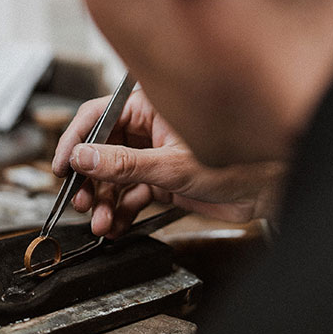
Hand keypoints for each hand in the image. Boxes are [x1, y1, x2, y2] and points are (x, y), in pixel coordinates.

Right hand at [52, 89, 284, 237]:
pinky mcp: (162, 180)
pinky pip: (131, 194)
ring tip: (101, 222)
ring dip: (104, 202)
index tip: (61, 166)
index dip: (75, 141)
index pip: (98, 116)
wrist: (270, 191)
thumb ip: (123, 164)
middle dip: (90, 181)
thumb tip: (83, 156)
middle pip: (101, 151)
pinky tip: (117, 225)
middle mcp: (149, 129)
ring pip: (114, 177)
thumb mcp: (172, 166)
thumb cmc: (240, 161)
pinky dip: (122, 211)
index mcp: (150, 108)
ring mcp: (154, 155)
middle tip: (81, 202)